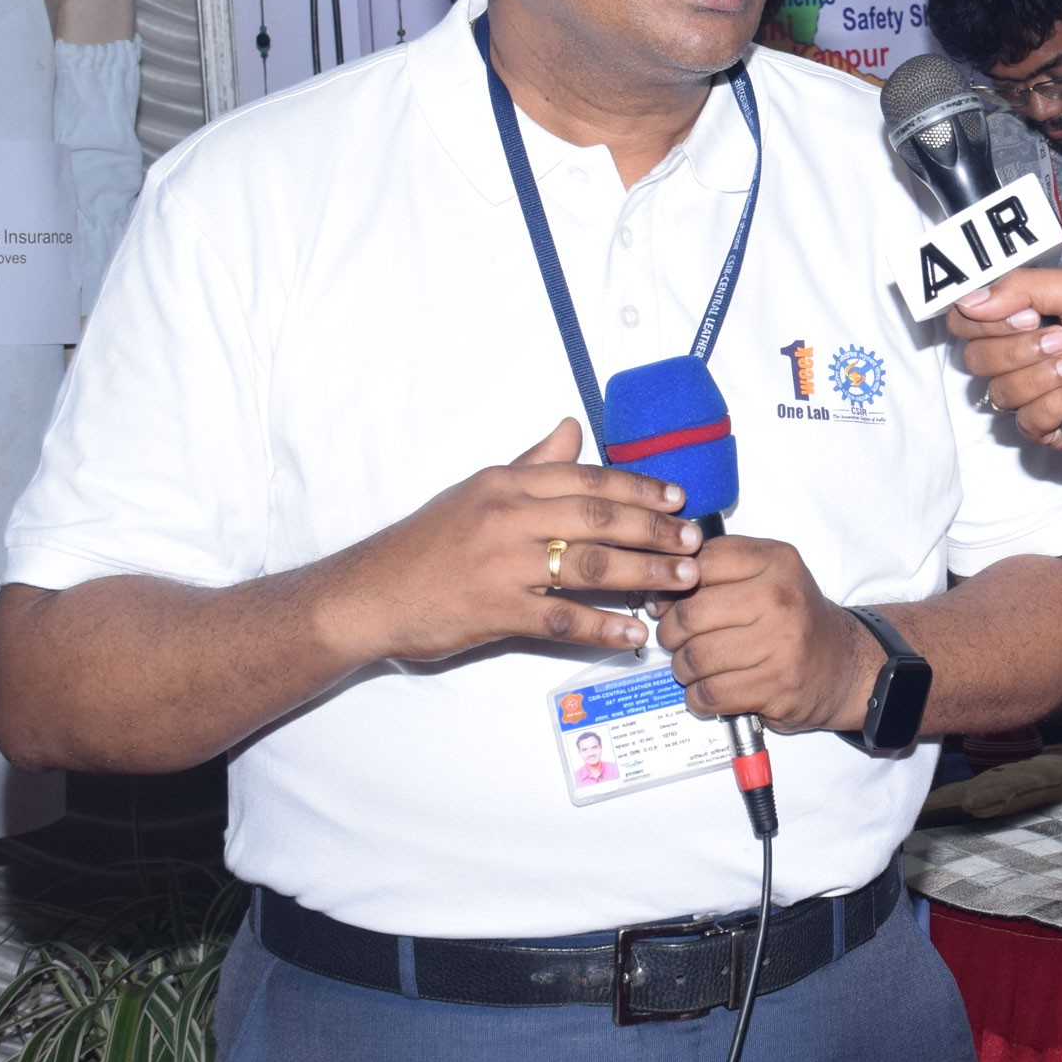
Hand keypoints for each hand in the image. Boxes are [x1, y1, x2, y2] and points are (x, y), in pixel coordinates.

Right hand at [315, 420, 697, 662]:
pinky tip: (633, 633)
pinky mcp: (494, 610)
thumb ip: (531, 464)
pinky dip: (603, 626)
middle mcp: (508, 517)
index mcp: (507, 484)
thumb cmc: (425, 544)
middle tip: (693, 543)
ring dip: (644, 574)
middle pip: (600, 519)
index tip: (678, 499)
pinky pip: (561, 618)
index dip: (639, 488)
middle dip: (655, 530)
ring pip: (590, 566)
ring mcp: (501, 564)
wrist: (368, 594)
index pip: (588, 479)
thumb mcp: (476, 491)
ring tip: (681, 583)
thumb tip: (572, 428)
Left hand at [658, 536, 877, 733]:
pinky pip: (711, 694)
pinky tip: (706, 691)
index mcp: (775, 561)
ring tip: (691, 667)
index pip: (699, 564)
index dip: (671, 587)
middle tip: (675, 640)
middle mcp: (779, 597)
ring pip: (696, 658)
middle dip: (671, 633)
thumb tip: (658, 592)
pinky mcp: (776, 686)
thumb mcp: (769, 574)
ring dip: (682, 669)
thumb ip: (720, 570)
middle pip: (690, 614)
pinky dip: (697, 697)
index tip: (666, 602)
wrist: (844, 663)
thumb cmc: (795, 618)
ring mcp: (780, 644)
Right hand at [943, 269, 1061, 469]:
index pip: (968, 320)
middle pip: (977, 358)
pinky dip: (1060, 403)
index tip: (1025, 315)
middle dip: (1021, 348)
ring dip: (1046, 376)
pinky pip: (1027, 421)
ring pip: (1001, 391)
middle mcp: (1024, 353)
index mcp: (1026, 315)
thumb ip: (1023, 287)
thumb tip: (972, 299)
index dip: (986, 320)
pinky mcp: (1049, 427)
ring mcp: (1035, 391)